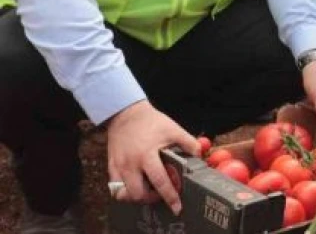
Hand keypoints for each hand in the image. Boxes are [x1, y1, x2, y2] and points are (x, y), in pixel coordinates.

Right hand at [106, 100, 200, 214]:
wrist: (127, 114)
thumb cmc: (151, 122)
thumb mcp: (173, 129)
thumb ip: (188, 143)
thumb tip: (200, 156)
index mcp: (147, 155)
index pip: (159, 181)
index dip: (169, 196)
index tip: (177, 207)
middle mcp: (130, 164)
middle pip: (138, 194)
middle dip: (151, 199)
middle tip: (161, 194)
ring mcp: (119, 166)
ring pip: (124, 194)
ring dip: (137, 196)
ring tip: (148, 189)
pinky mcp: (111, 166)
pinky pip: (115, 187)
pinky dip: (125, 191)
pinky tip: (136, 184)